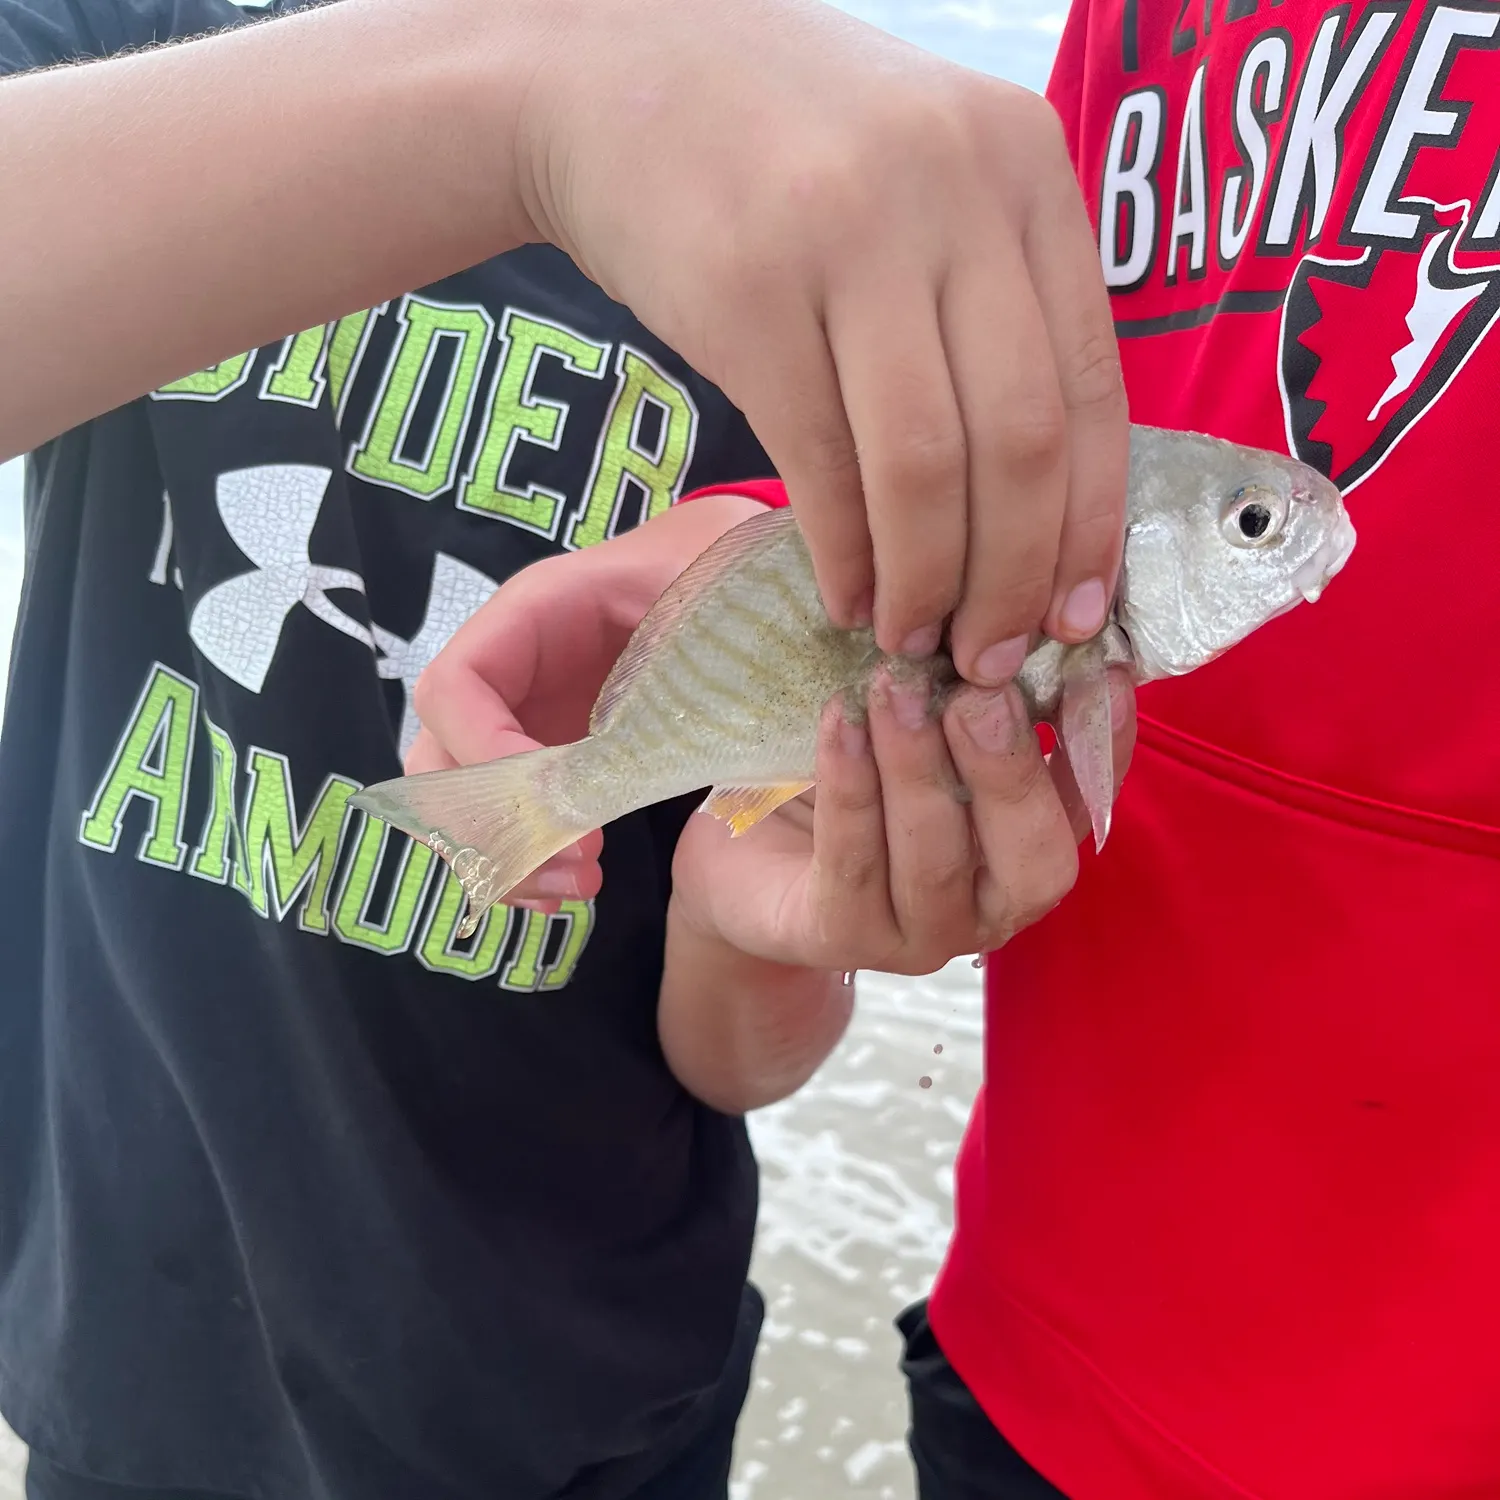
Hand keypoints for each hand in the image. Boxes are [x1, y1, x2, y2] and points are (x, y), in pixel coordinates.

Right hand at [403, 493, 767, 906]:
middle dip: (491, 824)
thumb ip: (681, 641)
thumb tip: (672, 719)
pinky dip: (524, 858)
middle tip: (572, 862)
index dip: (482, 750)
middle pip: (440, 755)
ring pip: (462, 798)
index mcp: (533, 611)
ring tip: (576, 888)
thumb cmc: (713, 566)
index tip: (551, 801)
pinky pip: (505, 812)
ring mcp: (520, 713)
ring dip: (504, 855)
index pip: (455, 686)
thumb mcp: (702, 590)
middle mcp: (508, 666)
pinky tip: (568, 891)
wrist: (728, 569)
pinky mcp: (546, 749)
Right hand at [525, 0, 1128, 681]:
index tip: (1073, 616)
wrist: (611, 76)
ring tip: (913, 639)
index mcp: (1023, 167)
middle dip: (1012, 579)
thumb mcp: (924, 186)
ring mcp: (846, 233)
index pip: (1093, 386)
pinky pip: (821, 463)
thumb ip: (992, 305)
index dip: (1087, 525)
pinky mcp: (746, 292)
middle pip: (1020, 440)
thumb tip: (1037, 511)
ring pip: (925, 466)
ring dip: (926, 582)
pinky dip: (843, 554)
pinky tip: (845, 596)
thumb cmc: (786, 153)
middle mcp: (952, 188)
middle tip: (988, 656)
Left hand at [667, 665, 1136, 976]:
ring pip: (938, 861)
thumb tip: (1010, 594)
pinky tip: (839, 723)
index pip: (1091, 798)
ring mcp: (921, 934)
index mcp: (1028, 844)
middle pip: (1034, 857)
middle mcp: (992, 903)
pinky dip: (851, 788)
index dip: (1104, 738)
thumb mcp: (918, 712)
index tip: (1096, 666)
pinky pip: (854, 865)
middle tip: (979, 689)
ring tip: (896, 687)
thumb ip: (969, 678)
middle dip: (1010, 768)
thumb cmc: (845, 766)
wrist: (737, 844)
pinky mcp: (842, 938)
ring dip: (919, 768)